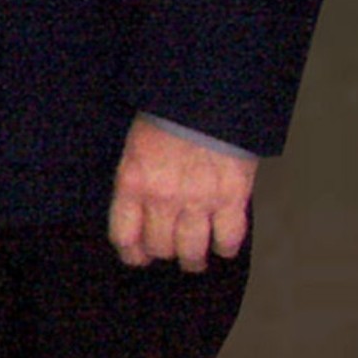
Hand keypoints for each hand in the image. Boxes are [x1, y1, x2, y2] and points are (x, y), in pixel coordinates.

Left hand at [110, 116, 255, 271]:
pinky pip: (229, 237)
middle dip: (165, 253)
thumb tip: (140, 213)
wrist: (207, 97)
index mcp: (132, 184)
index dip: (133, 253)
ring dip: (194, 260)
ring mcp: (198, 200)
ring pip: (192, 250)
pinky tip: (223, 246)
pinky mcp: (232, 197)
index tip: (139, 257)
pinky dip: (226, 247)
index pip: (125, 236)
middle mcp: (162, 199)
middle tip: (172, 252)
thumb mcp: (136, 149)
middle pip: (160, 247)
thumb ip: (136, 183)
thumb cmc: (167, 118)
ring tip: (196, 260)